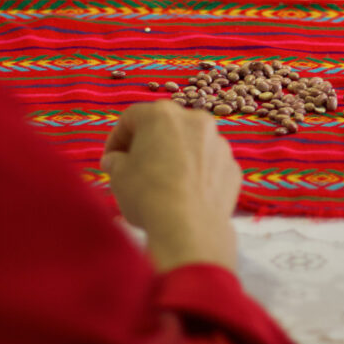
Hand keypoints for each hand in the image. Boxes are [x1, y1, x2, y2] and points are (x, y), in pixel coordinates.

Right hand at [100, 100, 240, 271]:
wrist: (190, 229)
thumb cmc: (148, 195)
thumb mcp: (118, 176)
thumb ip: (116, 161)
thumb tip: (116, 161)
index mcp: (163, 114)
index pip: (132, 118)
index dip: (116, 138)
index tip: (111, 159)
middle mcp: (195, 120)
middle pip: (166, 127)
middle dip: (149, 144)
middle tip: (135, 167)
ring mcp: (219, 144)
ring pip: (191, 145)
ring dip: (176, 158)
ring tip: (162, 183)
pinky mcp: (232, 167)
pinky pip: (208, 165)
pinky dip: (196, 174)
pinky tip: (184, 194)